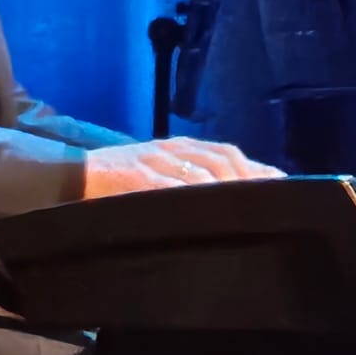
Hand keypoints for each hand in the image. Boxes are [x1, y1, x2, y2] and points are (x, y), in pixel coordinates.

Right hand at [83, 136, 284, 199]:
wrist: (72, 174)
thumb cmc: (118, 181)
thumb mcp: (158, 175)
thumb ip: (188, 183)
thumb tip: (225, 200)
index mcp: (181, 147)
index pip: (228, 153)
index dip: (257, 168)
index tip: (282, 184)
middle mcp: (173, 148)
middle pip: (222, 160)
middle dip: (249, 179)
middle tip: (269, 201)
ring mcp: (155, 160)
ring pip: (201, 170)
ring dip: (226, 188)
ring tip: (246, 207)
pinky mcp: (137, 174)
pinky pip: (170, 184)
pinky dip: (191, 194)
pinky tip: (206, 207)